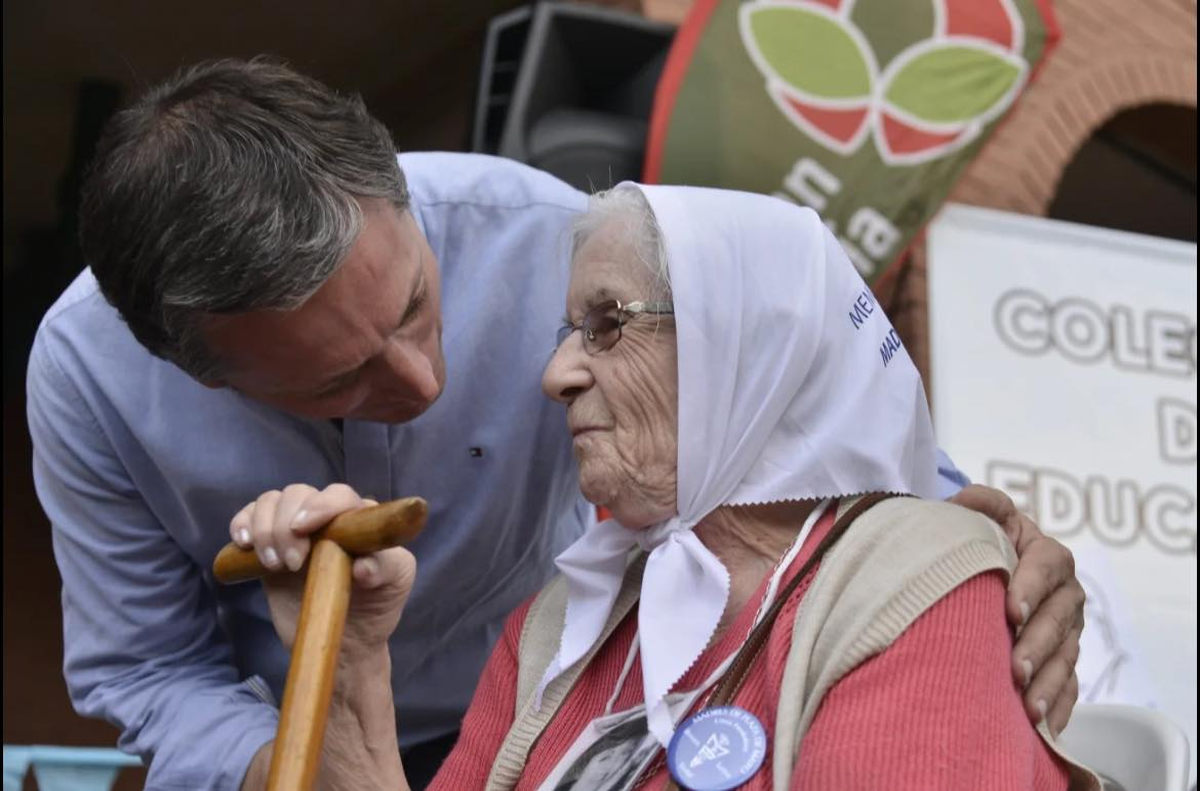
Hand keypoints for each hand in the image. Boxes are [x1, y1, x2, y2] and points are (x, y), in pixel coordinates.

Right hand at [230, 483, 416, 656]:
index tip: (303, 527)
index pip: (337, 495)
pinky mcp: (271, 545)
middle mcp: (326, 517)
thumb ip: (386, 568)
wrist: (346, 639)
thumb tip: (363, 566)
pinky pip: (250, 516)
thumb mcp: (395, 584)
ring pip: (271, 501)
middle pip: (298, 494)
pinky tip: (242, 544)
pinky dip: (241, 523)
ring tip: (273, 565)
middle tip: (291, 564)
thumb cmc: (377, 605)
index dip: (319, 505)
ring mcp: (296, 529)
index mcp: (358, 518)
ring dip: (264, 528)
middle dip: (286, 524)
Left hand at [949, 484, 1083, 735]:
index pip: (1046, 568)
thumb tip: (966, 500)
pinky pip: (1068, 688)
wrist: (986, 569)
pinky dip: (1058, 707)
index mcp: (1047, 555)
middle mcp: (1065, 594)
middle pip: (1058, 620)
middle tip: (1014, 669)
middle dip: (1037, 646)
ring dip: (1047, 684)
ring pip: (1065, 658)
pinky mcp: (1063, 662)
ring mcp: (1068, 631)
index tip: (1010, 611)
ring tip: (1027, 706)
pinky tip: (1042, 726)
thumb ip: (978, 505)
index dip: (1030, 588)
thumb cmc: (981, 543)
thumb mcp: (978, 518)